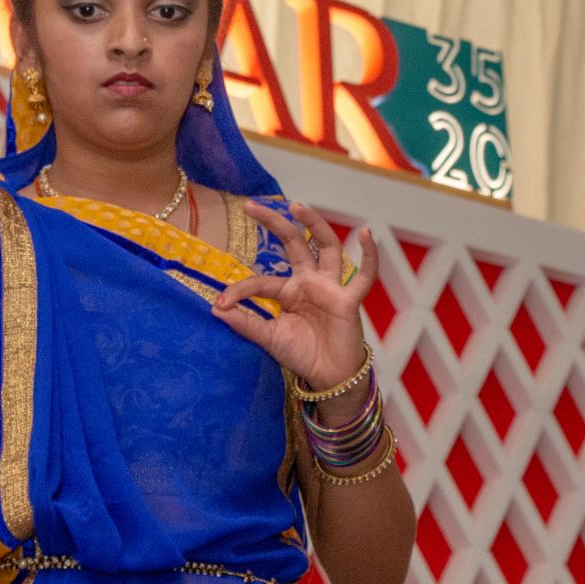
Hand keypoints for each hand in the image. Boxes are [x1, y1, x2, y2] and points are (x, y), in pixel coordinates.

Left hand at [211, 201, 378, 395]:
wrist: (328, 378)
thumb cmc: (301, 354)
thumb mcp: (268, 337)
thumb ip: (244, 323)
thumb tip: (214, 308)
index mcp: (289, 291)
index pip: (261, 281)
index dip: (239, 291)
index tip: (220, 303)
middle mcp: (310, 282)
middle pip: (293, 243)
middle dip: (274, 223)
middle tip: (250, 205)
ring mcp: (330, 287)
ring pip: (327, 246)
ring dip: (314, 224)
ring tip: (297, 206)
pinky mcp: (349, 300)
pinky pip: (366, 276)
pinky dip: (370, 255)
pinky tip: (368, 233)